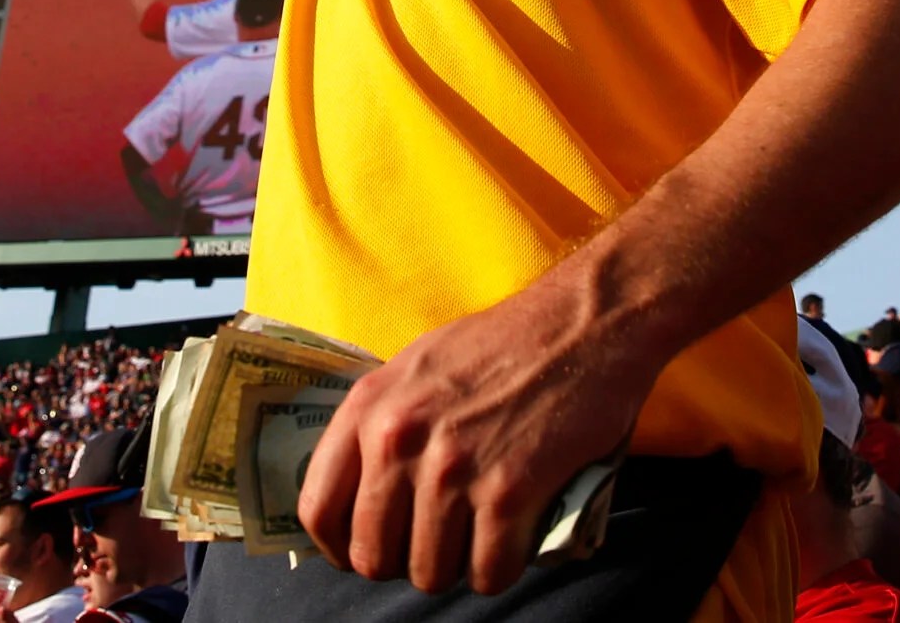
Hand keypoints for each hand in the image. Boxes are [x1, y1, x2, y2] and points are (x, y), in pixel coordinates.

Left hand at [297, 280, 652, 594]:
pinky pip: (488, 573)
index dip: (339, 547)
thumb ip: (381, 425)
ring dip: (457, 568)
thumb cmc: (501, 345)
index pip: (317, 508)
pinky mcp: (507, 492)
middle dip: (404, 563)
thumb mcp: (414, 367)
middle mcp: (399, 438)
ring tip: (480, 536)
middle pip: (374, 556)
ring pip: (431, 573)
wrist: (582, 325)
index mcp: (369, 407)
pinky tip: (515, 540)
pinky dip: (502, 570)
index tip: (363, 552)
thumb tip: (360, 494)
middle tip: (438, 545)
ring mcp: (452, 468)